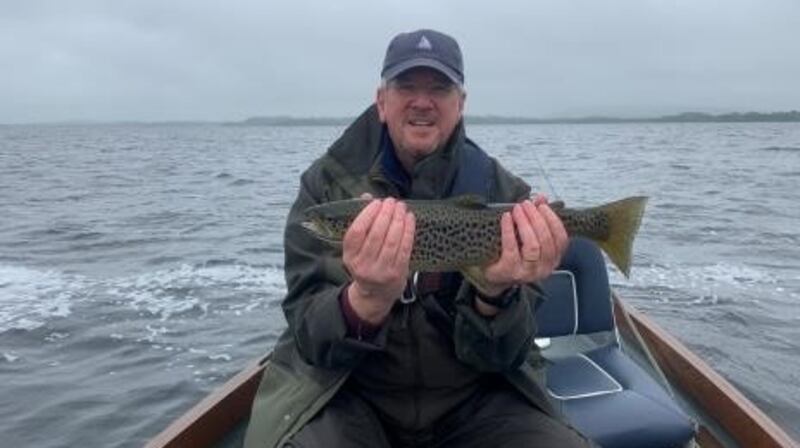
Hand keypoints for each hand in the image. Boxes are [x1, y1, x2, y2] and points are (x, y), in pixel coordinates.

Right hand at [342, 197, 415, 323]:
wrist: (375, 293)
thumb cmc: (366, 262)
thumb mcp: (357, 247)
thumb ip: (361, 221)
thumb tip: (366, 196)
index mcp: (349, 256)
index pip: (356, 232)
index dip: (367, 214)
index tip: (377, 203)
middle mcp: (363, 265)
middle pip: (375, 234)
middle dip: (386, 214)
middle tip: (392, 201)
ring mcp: (381, 271)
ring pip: (391, 241)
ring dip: (398, 220)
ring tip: (401, 207)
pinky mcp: (397, 273)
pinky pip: (404, 248)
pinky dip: (408, 231)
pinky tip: (410, 219)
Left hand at [481, 195, 567, 297]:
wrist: (495, 275)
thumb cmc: (515, 253)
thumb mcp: (529, 236)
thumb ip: (537, 217)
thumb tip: (542, 197)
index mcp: (553, 259)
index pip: (561, 239)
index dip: (553, 220)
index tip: (542, 206)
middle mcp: (544, 268)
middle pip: (546, 240)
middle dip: (536, 218)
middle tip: (526, 204)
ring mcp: (527, 272)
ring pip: (532, 246)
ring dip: (525, 223)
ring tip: (517, 209)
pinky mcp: (510, 271)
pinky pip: (511, 248)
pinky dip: (509, 230)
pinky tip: (506, 218)